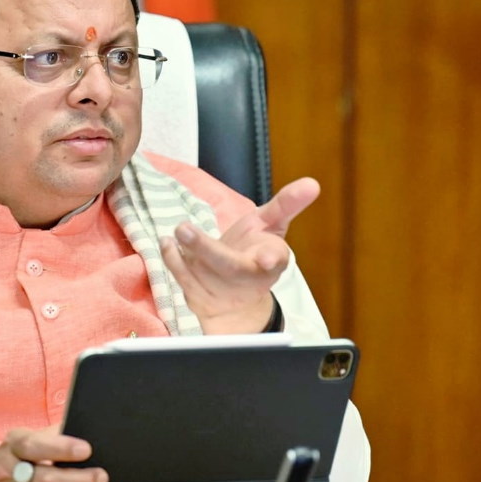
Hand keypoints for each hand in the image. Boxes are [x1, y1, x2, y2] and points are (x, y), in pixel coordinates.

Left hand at [161, 177, 319, 333]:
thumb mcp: (271, 225)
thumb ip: (287, 204)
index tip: (267, 259)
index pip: (275, 259)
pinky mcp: (200, 299)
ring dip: (185, 253)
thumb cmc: (255, 252)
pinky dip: (173, 261)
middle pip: (229, 268)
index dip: (271, 259)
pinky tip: (168, 243)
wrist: (237, 298)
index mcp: (271, 261)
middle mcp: (247, 279)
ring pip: (201, 274)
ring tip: (178, 230)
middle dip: (207, 250)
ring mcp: (222, 292)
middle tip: (185, 228)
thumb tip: (312, 183)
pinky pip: (184, 281)